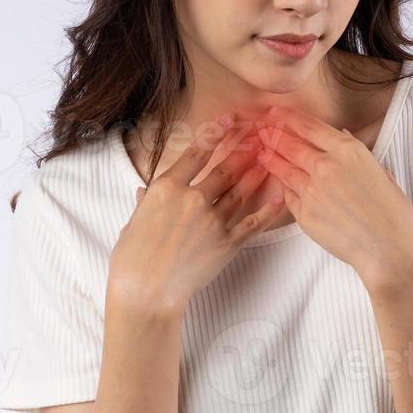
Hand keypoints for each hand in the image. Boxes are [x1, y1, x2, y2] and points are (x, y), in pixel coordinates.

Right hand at [108, 114, 285, 316]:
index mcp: (166, 189)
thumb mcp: (133, 222)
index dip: (216, 132)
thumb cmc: (132, 260)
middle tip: (260, 133)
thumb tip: (143, 192)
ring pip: (241, 190)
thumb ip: (145, 203)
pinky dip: (268, 209)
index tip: (230, 119)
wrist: (146, 294)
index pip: (197, 152)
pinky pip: (253, 222)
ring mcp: (212, 221)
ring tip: (269, 156)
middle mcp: (193, 199)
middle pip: (225, 167)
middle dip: (244, 147)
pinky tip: (280, 196)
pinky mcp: (227, 244)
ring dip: (257, 171)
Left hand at [255, 104, 412, 283]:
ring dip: (270, 159)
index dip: (289, 117)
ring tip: (260, 153)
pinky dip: (283, 188)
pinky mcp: (304, 214)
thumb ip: (356, 153)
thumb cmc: (393, 213)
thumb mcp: (380, 171)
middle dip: (273, 135)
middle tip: (260, 130)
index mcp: (348, 151)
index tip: (275, 111)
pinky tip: (278, 183)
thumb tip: (340, 136)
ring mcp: (312, 190)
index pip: (310, 127)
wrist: (389, 250)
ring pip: (283, 169)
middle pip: (290, 145)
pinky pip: (288, 196)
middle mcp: (326, 166)